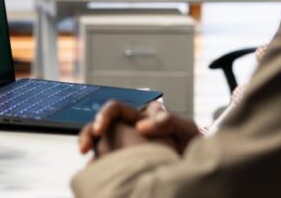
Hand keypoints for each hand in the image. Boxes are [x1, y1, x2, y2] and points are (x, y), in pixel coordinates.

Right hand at [78, 101, 198, 159]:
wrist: (196, 171)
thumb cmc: (194, 147)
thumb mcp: (186, 130)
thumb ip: (168, 121)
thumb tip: (140, 126)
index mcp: (143, 116)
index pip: (116, 109)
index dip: (105, 115)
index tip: (100, 129)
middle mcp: (131, 128)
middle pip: (102, 125)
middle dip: (88, 133)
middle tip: (84, 146)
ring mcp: (127, 146)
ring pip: (100, 142)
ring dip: (89, 147)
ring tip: (86, 159)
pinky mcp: (125, 162)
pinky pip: (106, 160)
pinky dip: (97, 165)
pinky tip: (95, 172)